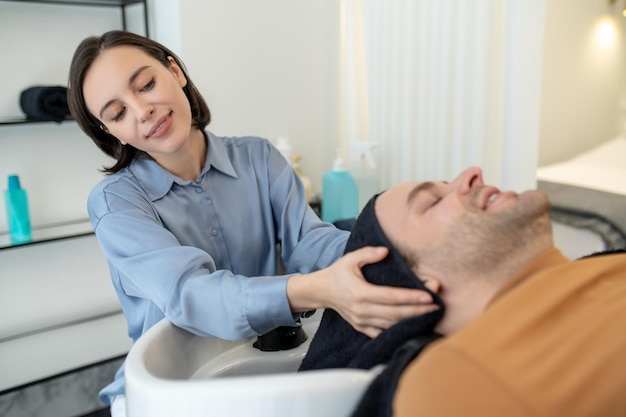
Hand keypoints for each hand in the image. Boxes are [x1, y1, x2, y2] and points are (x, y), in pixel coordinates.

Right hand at [287, 246, 439, 337]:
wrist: (322, 292)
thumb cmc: (338, 274)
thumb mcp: (350, 259)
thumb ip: (368, 254)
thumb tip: (385, 251)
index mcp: (360, 293)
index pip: (391, 297)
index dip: (411, 297)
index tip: (428, 295)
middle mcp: (362, 310)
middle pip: (396, 313)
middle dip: (419, 310)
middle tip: (437, 305)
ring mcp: (362, 322)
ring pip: (393, 324)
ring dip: (413, 320)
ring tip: (431, 314)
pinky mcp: (363, 329)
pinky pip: (384, 333)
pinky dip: (400, 330)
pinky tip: (415, 326)